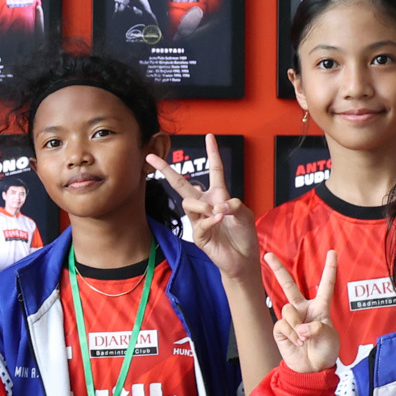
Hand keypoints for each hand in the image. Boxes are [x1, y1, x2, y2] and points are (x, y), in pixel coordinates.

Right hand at [146, 140, 259, 280]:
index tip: (210, 136)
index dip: (212, 153)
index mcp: (219, 195)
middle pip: (182, 183)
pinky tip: (219, 220)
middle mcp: (206, 204)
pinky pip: (199, 222)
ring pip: (188, 202)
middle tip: (150, 158)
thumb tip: (216, 205)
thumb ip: (233, 204)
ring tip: (218, 213)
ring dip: (203, 205)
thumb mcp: (245, 214)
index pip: (215, 170)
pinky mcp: (198, 235)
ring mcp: (199, 219)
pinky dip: (210, 220)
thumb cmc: (244, 235)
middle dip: (166, 170)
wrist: (243, 259)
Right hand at [264, 251, 340, 373]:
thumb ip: (317, 327)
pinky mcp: (281, 329)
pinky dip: (291, 335)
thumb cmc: (325, 351)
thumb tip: (301, 326)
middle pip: (289, 285)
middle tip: (268, 256)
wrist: (312, 369)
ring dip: (297, 326)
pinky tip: (296, 343)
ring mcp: (291, 319)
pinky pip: (283, 325)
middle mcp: (303, 309)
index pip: (325, 285)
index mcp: (320, 308)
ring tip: (303, 339)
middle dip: (278, 270)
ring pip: (288, 310)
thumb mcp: (329, 337)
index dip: (329, 269)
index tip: (332, 252)